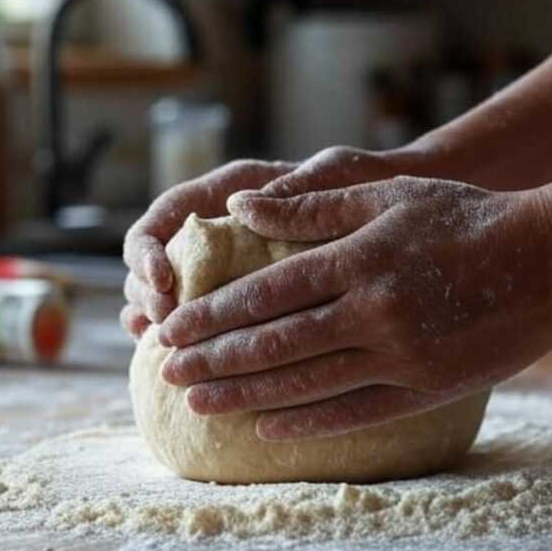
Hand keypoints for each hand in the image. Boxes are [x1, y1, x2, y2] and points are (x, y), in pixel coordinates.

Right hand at [120, 145, 438, 338]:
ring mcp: (232, 267)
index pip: (164, 215)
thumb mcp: (340, 175)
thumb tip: (245, 206)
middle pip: (154, 263)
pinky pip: (207, 326)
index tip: (163, 282)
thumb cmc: (372, 185)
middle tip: (165, 334)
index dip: (148, 251)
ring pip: (170, 298)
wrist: (403, 213)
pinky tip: (198, 374)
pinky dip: (195, 346)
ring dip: (158, 326)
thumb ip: (300, 189)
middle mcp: (222, 229)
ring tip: (163, 356)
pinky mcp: (250, 303)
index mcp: (233, 191)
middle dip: (148, 298)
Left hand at [157, 176, 551, 439]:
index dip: (210, 314)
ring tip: (200, 405)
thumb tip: (238, 208)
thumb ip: (313, 206)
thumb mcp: (391, 194)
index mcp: (358, 259)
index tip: (169, 329)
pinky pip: (358, 412)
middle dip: (212, 359)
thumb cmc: (470, 217)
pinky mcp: (429, 387)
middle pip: (274, 342)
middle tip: (165, 372)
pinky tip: (271, 431)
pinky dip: (311, 424)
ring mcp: (401, 355)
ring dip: (246, 396)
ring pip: (307, 382)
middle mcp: (371, 311)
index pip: (265, 293)